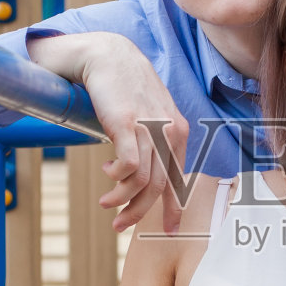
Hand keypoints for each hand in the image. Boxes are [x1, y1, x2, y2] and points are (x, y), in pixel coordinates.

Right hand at [31, 32, 189, 233]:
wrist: (107, 55)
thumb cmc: (125, 86)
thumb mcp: (147, 114)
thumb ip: (152, 139)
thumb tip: (142, 173)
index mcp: (178, 131)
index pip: (179, 178)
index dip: (174, 208)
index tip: (168, 230)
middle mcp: (170, 130)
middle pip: (160, 186)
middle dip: (140, 212)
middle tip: (120, 226)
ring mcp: (151, 127)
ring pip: (143, 181)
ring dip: (122, 200)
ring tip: (107, 203)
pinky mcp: (128, 124)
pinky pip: (129, 167)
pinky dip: (117, 179)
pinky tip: (106, 173)